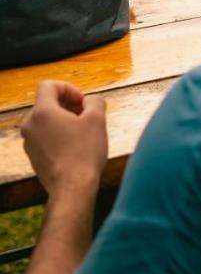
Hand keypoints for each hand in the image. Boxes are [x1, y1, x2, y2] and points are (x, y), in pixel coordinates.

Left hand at [20, 81, 106, 198]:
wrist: (72, 187)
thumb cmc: (84, 152)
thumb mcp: (97, 119)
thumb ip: (95, 101)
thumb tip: (91, 101)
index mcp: (42, 112)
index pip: (49, 85)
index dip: (69, 88)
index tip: (83, 102)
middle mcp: (30, 125)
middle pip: (47, 103)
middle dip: (69, 105)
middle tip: (87, 116)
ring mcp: (29, 142)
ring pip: (46, 121)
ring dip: (65, 120)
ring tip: (84, 132)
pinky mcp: (33, 156)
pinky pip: (45, 137)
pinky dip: (59, 135)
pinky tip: (76, 147)